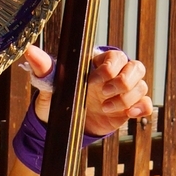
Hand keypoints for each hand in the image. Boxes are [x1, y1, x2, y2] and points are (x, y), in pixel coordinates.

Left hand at [22, 43, 153, 139]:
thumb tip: (29, 50)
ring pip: (142, 86)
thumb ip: (43, 67)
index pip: (117, 56)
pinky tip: (130, 114)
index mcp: (98, 63)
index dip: (110, 67)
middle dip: (124, 82)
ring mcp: (123, 92)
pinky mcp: (128, 108)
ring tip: (105, 108)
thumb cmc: (56, 98)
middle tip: (104, 94)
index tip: (94, 79)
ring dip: (126, 99)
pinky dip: (142, 108)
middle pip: (137, 67)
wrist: (62, 124)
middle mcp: (115, 75)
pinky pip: (146, 104)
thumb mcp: (50, 83)